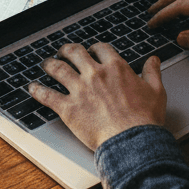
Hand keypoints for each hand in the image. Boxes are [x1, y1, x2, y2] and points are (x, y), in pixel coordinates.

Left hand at [29, 42, 166, 150]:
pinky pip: (47, 96)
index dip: (95, 48)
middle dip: (67, 50)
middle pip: (75, 53)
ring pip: (58, 69)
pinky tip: (32, 88)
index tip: (92, 51)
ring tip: (46, 64)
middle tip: (64, 51)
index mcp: (115, 67)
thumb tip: (153, 60)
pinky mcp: (68, 108)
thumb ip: (152, 72)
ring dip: (50, 64)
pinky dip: (37, 90)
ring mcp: (79, 90)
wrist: (131, 140)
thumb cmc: (145, 119)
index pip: (100, 48)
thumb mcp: (156, 91)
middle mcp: (94, 74)